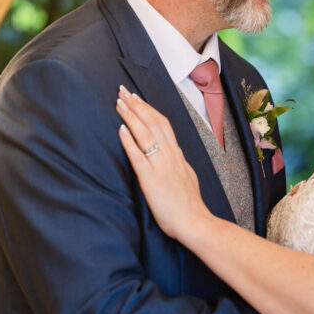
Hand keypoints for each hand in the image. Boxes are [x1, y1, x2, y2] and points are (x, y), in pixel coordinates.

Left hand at [116, 86, 208, 240]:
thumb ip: (177, 162)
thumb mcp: (186, 176)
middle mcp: (170, 156)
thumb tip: (172, 153)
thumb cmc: (189, 204)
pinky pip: (139, 157)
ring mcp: (160, 166)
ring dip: (131, 117)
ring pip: (145, 135)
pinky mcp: (151, 180)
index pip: (162, 124)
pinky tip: (121, 129)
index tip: (136, 97)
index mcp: (177, 155)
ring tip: (119, 103)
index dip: (148, 109)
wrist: (194, 222)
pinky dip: (129, 141)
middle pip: (153, 123)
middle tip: (123, 91)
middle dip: (137, 105)